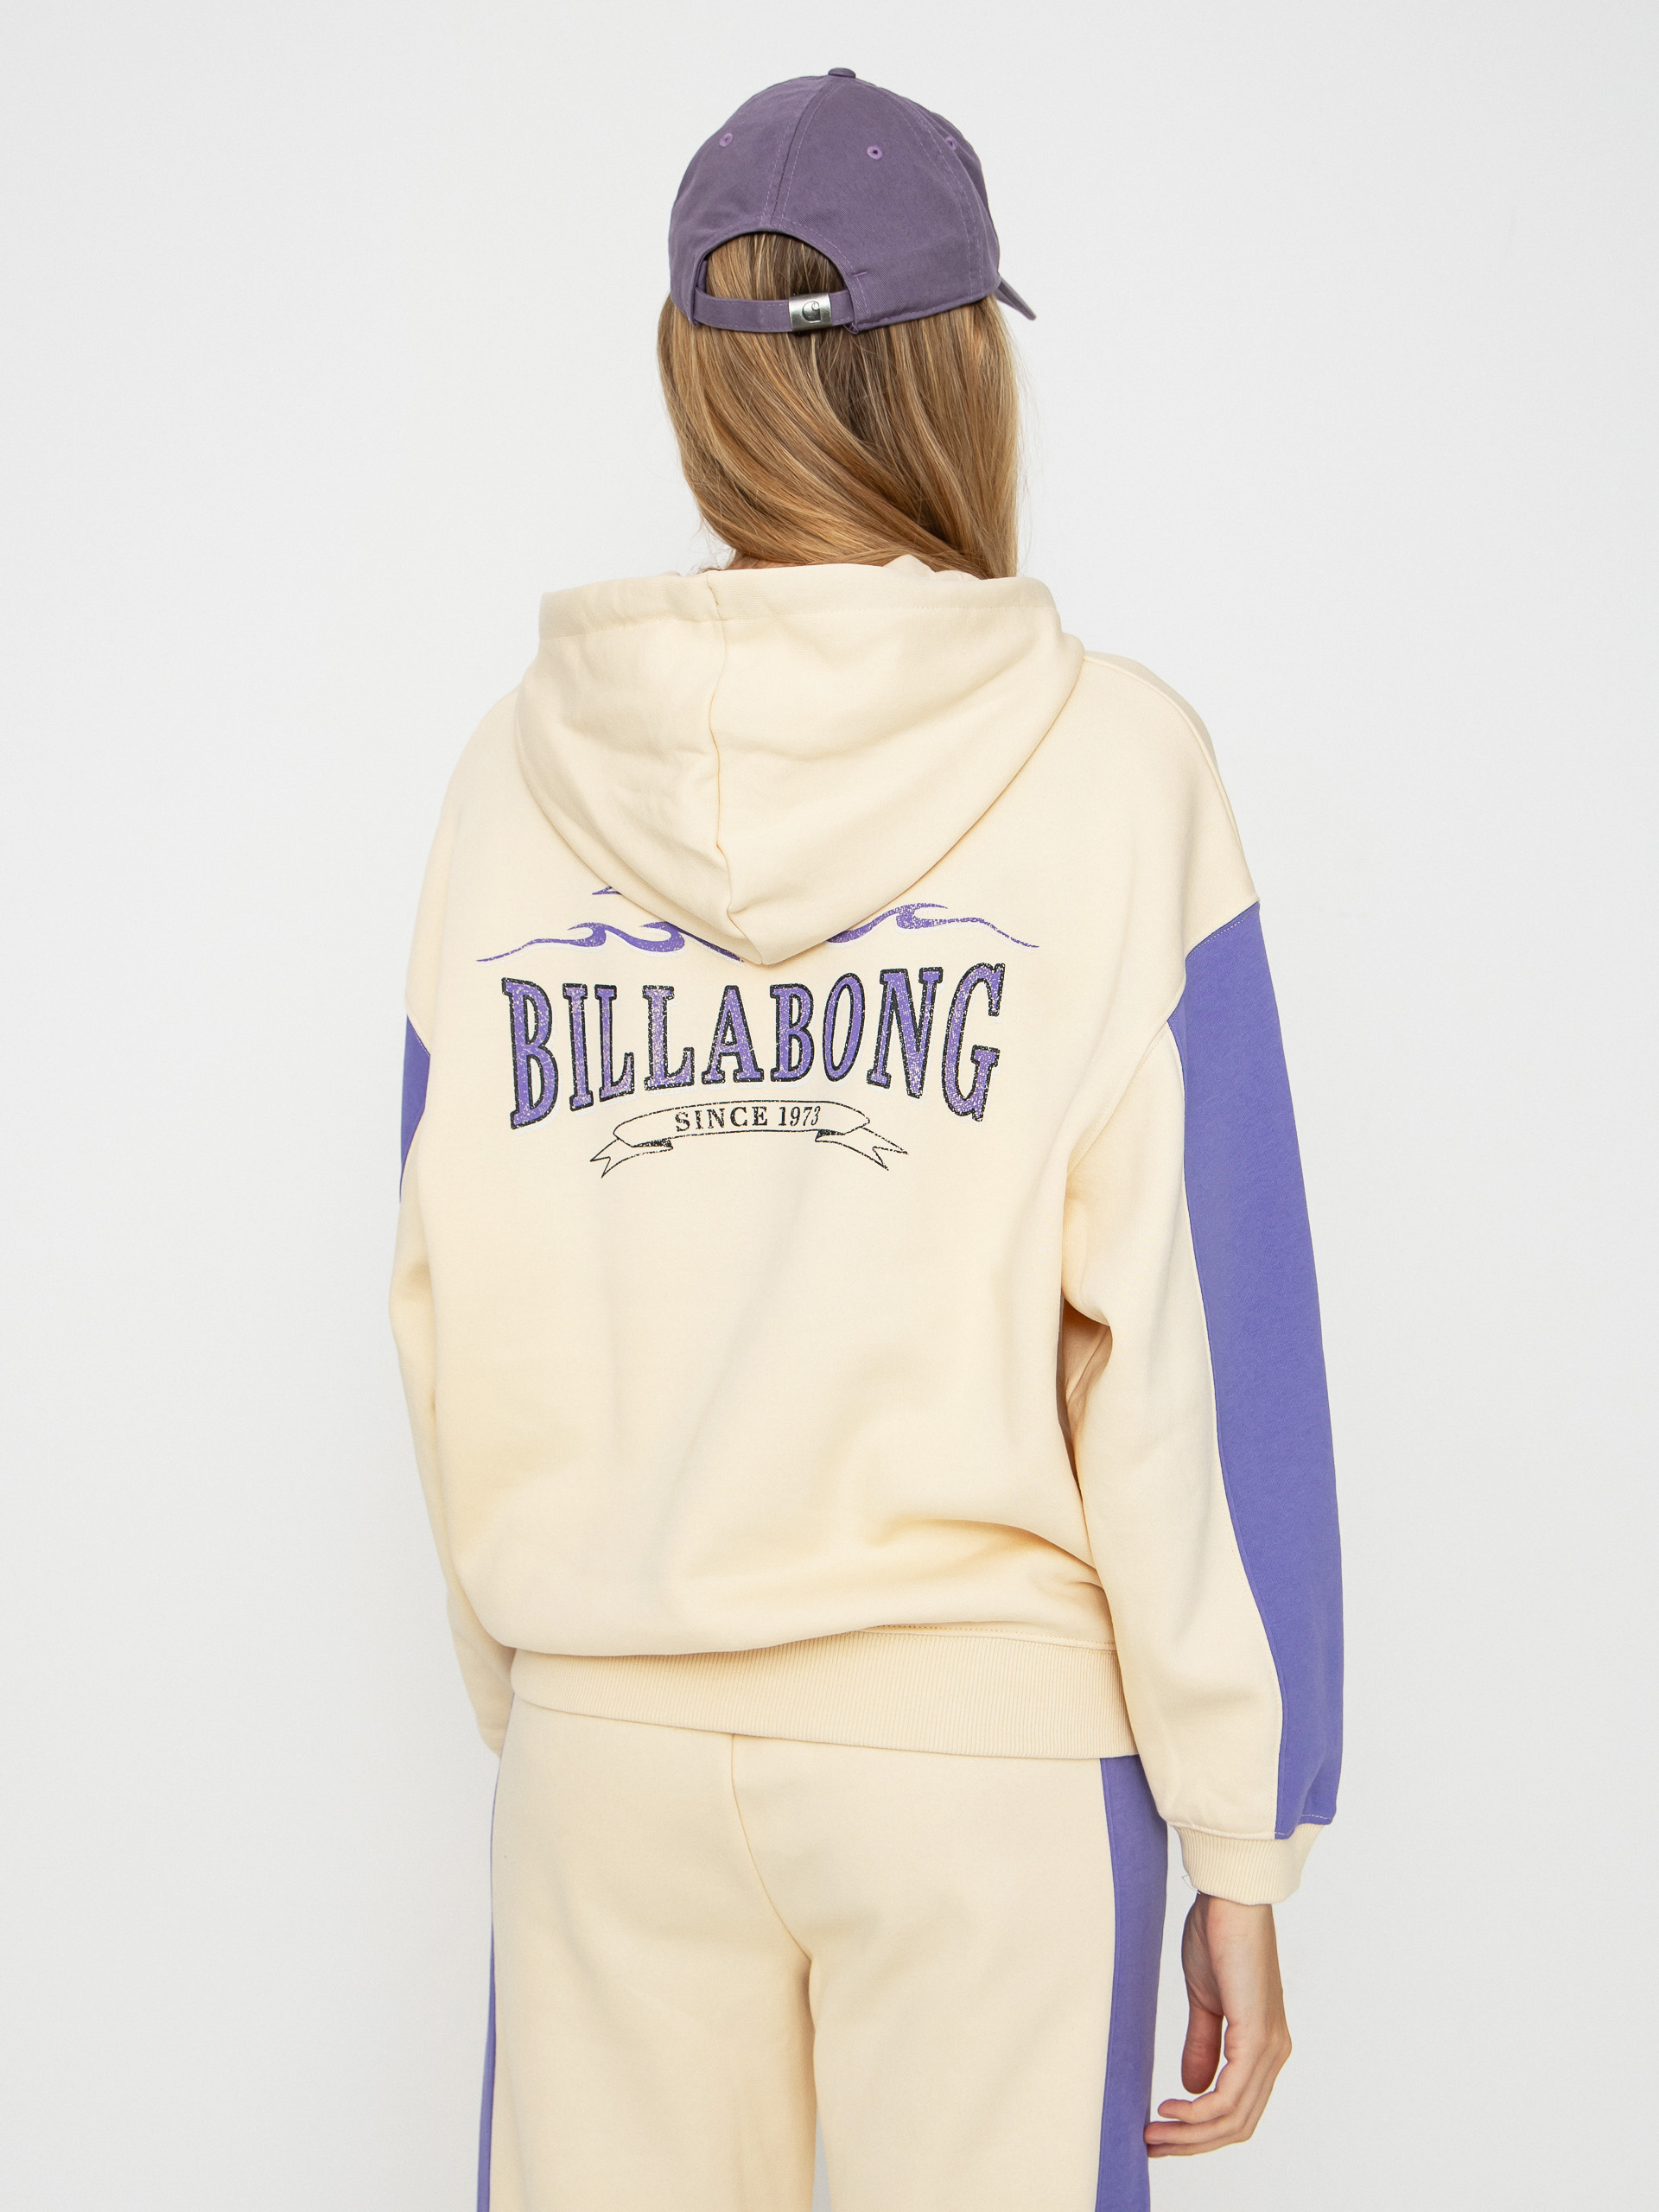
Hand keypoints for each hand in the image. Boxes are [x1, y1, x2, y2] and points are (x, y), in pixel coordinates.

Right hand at [1144, 1894, 1291, 2156]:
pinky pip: (1230, 2096)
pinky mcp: (1256, 2037)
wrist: (1230, 1898)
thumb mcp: (1205, 1999)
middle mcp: (1274, 2054)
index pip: (1238, 2110)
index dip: (1201, 2130)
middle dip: (1192, 2142)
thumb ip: (1203, 2043)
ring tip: (1153, 2132)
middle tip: (1151, 2143)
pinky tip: (1171, 2106)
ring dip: (1190, 2133)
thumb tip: (1193, 2087)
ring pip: (1233, 2118)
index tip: (1161, 2131)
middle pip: (1238, 2124)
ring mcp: (1269, 2048)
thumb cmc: (1220, 1936)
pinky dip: (1199, 2112)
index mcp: (1264, 2046)